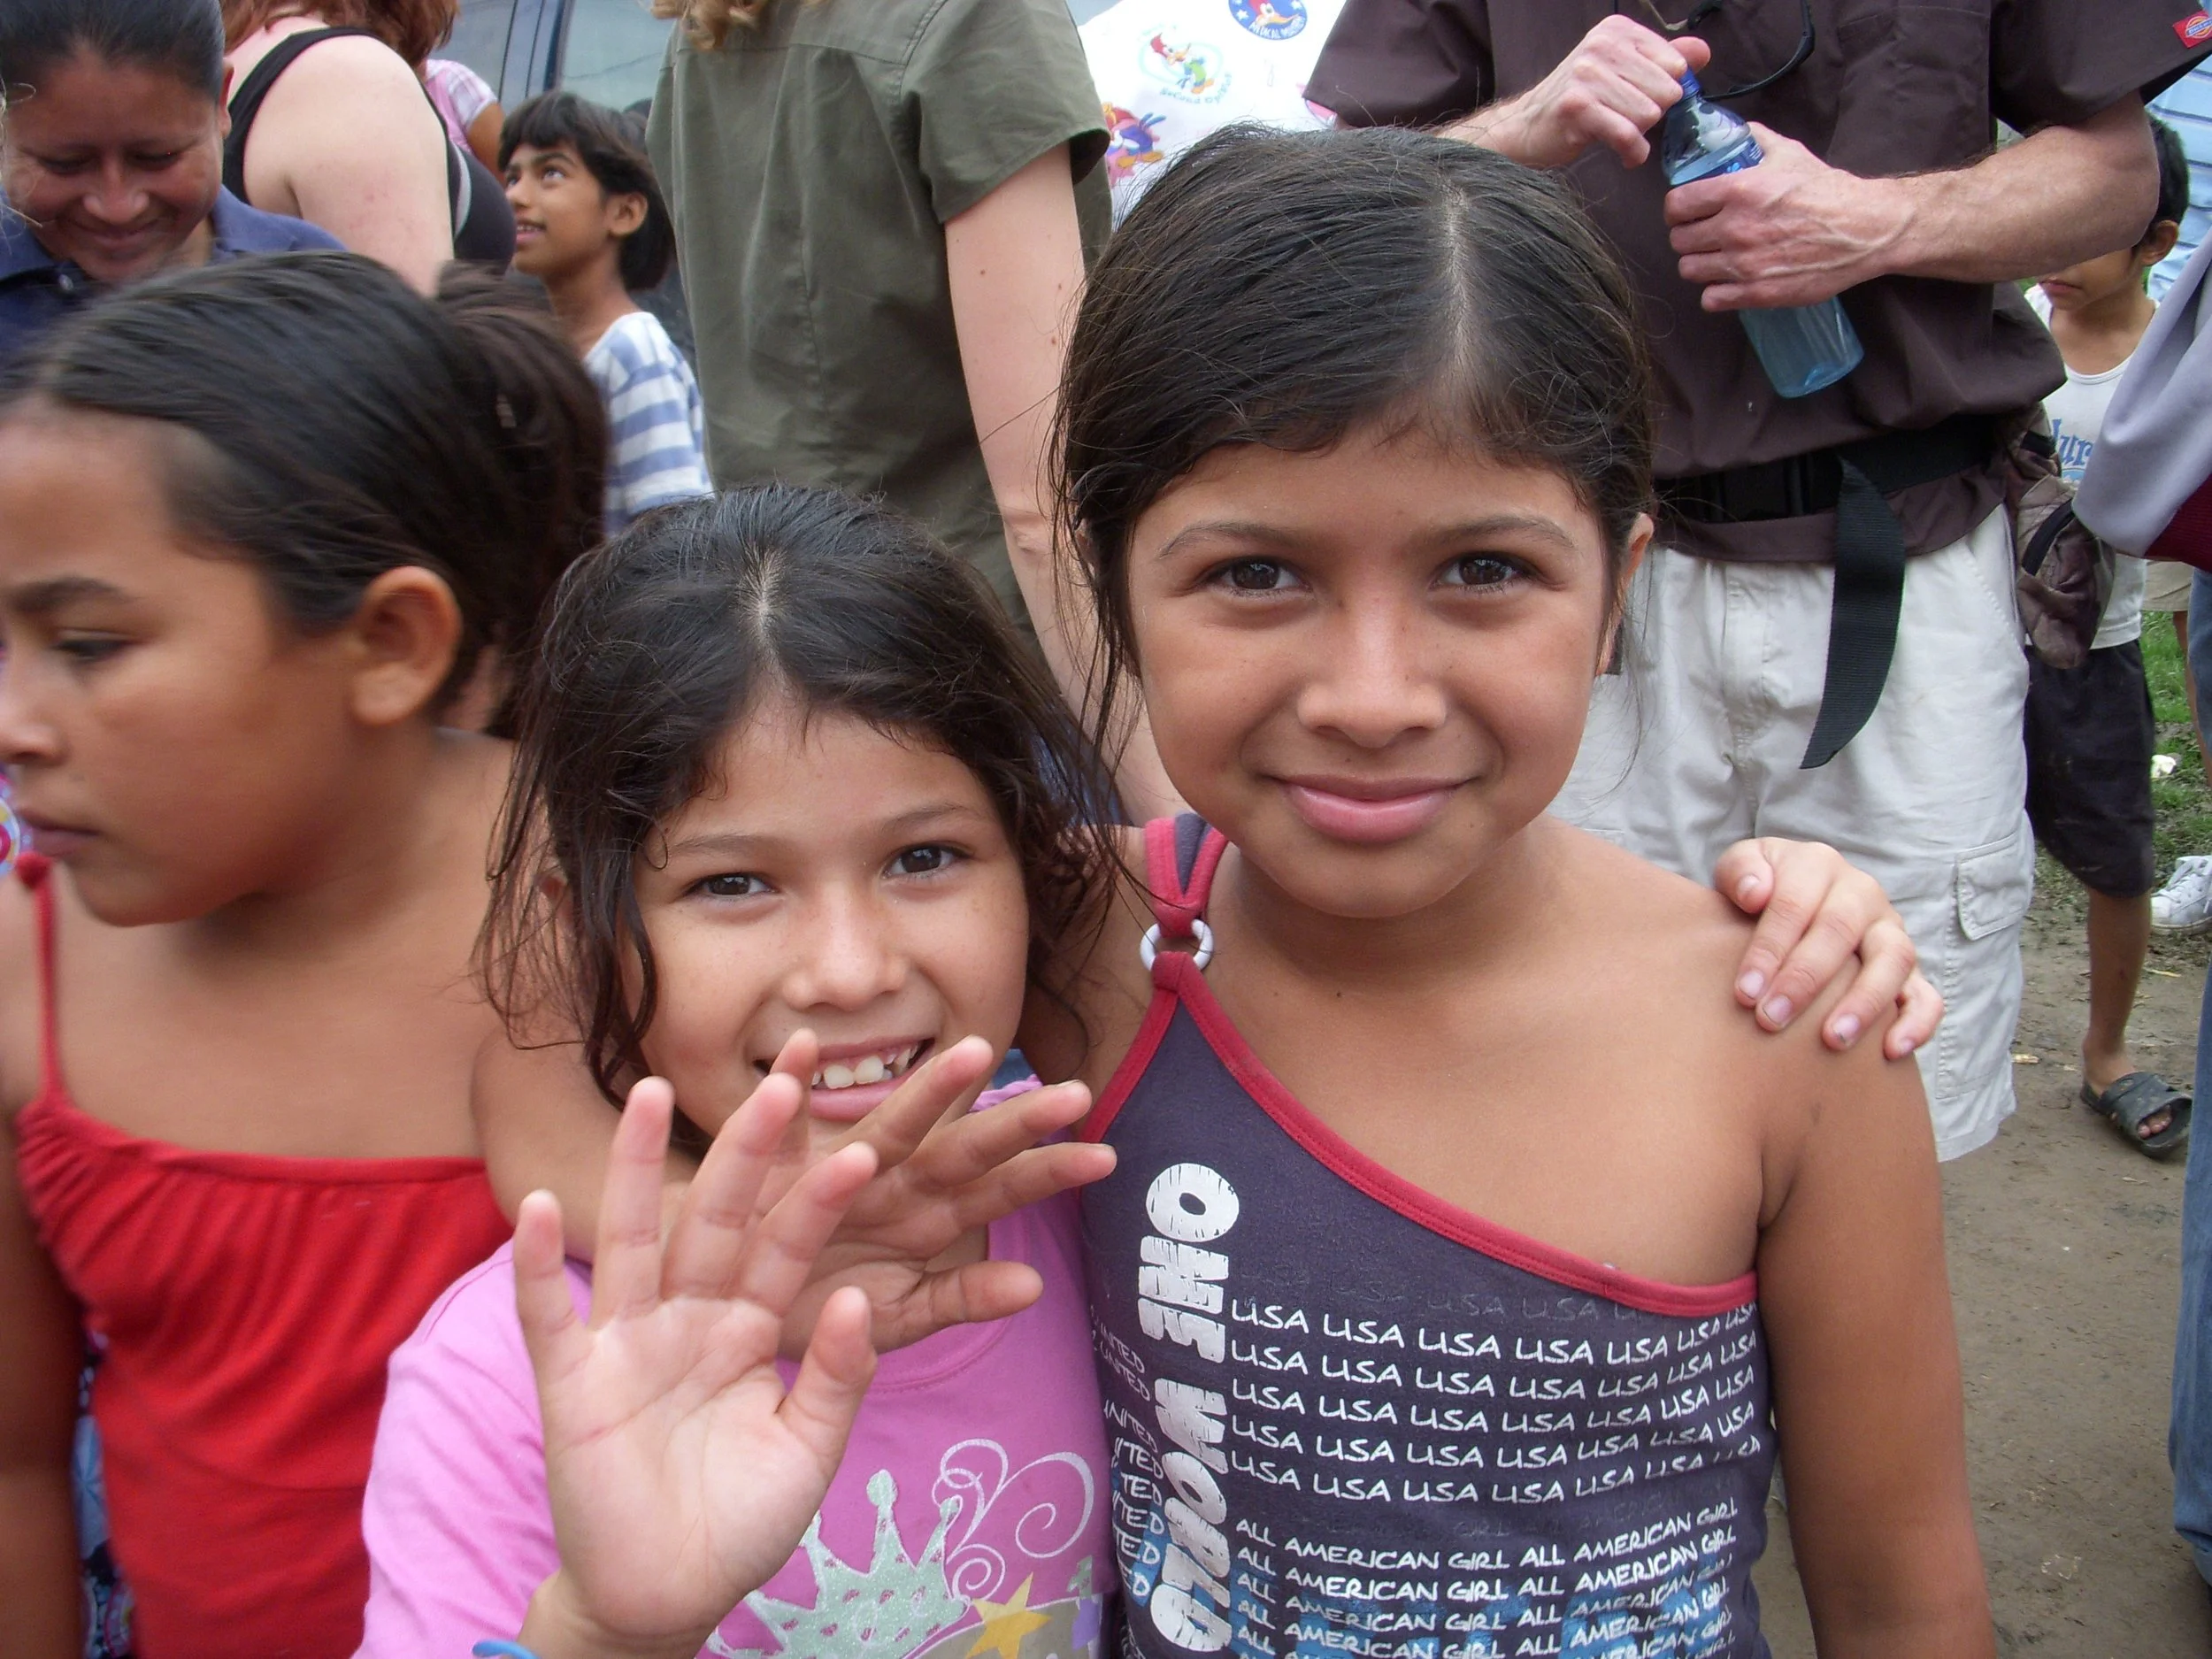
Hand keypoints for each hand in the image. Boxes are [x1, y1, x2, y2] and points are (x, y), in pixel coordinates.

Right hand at [511, 1076, 878, 1658]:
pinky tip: (535, 1205)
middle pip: (717, 1221)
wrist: (669, 1599)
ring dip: (636, 1170)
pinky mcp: (572, 1383)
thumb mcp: (809, 1451)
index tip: (858, 1145)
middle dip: (745, 1156)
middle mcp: (690, 1319)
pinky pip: (552, 1316)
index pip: (789, 1249)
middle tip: (778, 1084)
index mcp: (752, 1330)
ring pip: (633, 1240)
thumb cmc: (742, 1522)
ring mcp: (628, 1344)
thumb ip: (838, 1377)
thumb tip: (861, 1295)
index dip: (818, 1200)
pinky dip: (539, 1266)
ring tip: (649, 1094)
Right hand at [781, 1034, 1114, 1355]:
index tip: (1105, 1156)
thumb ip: (962, 1298)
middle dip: (1011, 1123)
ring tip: (974, 1053)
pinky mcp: (773, 1169)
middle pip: (959, 1149)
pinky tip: (806, 1048)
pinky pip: (781, 1128)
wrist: (737, 1309)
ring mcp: (836, 1168)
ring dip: (928, 1091)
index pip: (998, 1190)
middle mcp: (892, 1183)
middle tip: (1073, 1093)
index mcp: (926, 1219)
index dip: (1047, 1173)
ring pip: (889, 1127)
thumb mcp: (898, 1315)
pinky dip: (788, 1084)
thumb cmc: (825, 1306)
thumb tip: (1037, 1285)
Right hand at [1454, 17, 1708, 168]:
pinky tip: (1624, 154)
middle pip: (1666, 91)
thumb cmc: (1580, 102)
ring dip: (1639, 135)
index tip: (1642, 101)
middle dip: (1652, 115)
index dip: (1664, 92)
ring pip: (1648, 115)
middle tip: (1626, 120)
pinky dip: (1632, 152)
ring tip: (1618, 134)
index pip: (1675, 65)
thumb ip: (1665, 59)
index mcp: (1617, 31)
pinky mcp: (1577, 107)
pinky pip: (1627, 135)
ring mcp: (1587, 75)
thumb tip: (1703, 52)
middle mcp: (1602, 45)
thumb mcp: (1623, 71)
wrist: (1527, 127)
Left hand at [1666, 123, 1908, 308]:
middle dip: (1688, 235)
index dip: (1678, 209)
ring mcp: (1745, 264)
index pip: (1676, 205)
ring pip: (1690, 270)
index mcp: (1738, 190)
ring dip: (1699, 263)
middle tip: (1702, 234)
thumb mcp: (1789, 154)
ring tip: (1715, 257)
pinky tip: (1728, 280)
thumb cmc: (1826, 190)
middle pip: (1680, 240)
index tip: (1687, 211)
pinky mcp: (1757, 293)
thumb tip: (1731, 130)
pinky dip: (1715, 291)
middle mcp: (1736, 228)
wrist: (1863, 230)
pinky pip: (1711, 299)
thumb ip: (1755, 141)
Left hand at [1714, 838, 1940, 1058]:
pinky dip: (1918, 1022)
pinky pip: (1927, 994)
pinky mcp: (1911, 969)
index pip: (1794, 905)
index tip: (1745, 992)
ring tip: (1833, 1039)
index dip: (1769, 949)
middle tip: (1771, 1019)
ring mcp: (1891, 930)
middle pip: (1840, 931)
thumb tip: (1755, 894)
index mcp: (1817, 865)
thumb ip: (1739, 872)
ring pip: (1894, 959)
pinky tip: (1892, 1051)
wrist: (1786, 904)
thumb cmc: (1755, 894)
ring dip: (1864, 1001)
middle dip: (1804, 979)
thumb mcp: (1738, 870)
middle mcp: (1862, 892)